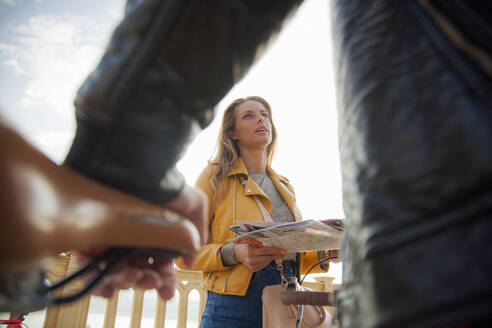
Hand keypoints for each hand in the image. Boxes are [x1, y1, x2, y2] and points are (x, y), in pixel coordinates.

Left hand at [77, 185, 206, 299]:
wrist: (140, 168)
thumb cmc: (165, 184)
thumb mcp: (194, 205)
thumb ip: (198, 232)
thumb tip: (190, 261)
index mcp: (155, 236)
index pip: (159, 266)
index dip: (164, 282)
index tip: (167, 293)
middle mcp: (133, 239)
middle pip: (138, 273)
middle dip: (146, 283)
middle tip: (151, 283)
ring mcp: (111, 240)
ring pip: (116, 273)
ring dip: (126, 282)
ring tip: (132, 277)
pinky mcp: (88, 238)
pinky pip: (89, 268)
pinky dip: (98, 281)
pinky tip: (108, 285)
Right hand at [233, 244, 286, 271]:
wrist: (235, 253)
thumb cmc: (243, 244)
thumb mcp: (250, 239)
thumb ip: (260, 241)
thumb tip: (272, 240)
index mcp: (251, 252)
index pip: (266, 251)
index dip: (276, 251)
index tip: (284, 251)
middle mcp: (252, 260)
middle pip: (268, 257)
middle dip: (277, 255)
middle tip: (284, 252)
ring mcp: (252, 266)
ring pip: (267, 262)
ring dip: (273, 257)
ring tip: (278, 254)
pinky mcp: (253, 269)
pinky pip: (264, 265)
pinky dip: (267, 261)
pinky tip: (268, 257)